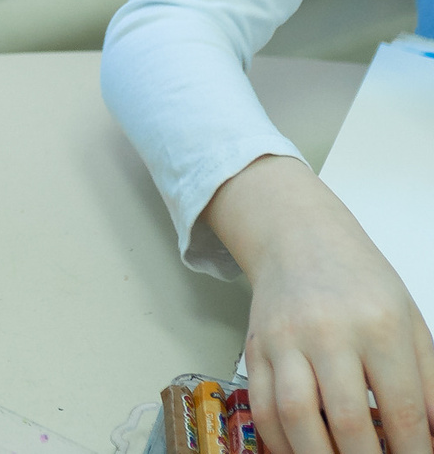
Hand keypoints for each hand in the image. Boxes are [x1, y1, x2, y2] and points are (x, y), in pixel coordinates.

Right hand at [207, 154, 433, 453]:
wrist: (298, 238)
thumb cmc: (361, 282)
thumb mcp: (409, 323)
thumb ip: (426, 381)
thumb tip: (430, 434)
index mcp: (379, 325)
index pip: (400, 407)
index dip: (412, 450)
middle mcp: (328, 331)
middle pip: (346, 416)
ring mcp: (284, 339)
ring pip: (295, 413)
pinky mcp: (254, 346)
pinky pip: (261, 404)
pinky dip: (279, 439)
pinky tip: (298, 452)